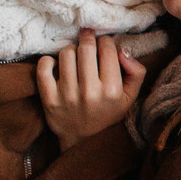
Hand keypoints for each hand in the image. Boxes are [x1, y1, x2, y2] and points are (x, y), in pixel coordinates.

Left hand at [36, 29, 145, 149]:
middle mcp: (90, 92)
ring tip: (75, 56)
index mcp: (112, 90)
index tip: (103, 44)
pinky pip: (44, 68)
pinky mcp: (49, 100)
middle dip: (87, 38)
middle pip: (86, 48)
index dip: (106, 41)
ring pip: (66, 54)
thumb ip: (136, 72)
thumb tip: (122, 50)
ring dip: (71, 49)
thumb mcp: (130, 97)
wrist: (83, 141)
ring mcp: (68, 96)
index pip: (108, 50)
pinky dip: (48, 61)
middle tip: (87, 39)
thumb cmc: (108, 113)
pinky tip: (56, 65)